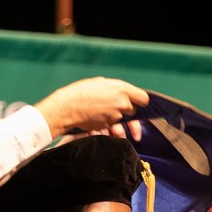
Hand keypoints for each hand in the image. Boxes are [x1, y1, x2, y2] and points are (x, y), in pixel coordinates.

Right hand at [35, 77, 149, 138]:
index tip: (138, 104)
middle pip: (133, 111)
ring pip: (122, 121)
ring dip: (117, 121)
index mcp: (122, 89)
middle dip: (127, 111)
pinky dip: (107, 126)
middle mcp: (122, 103)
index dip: (140, 101)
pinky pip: (112, 127)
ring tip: (106, 116)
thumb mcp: (101, 83)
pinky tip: (98, 121)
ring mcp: (116, 117)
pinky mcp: (108, 126)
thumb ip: (116, 89)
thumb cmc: (81, 92)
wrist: (67, 107)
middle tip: (117, 109)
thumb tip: (124, 94)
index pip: (143, 98)